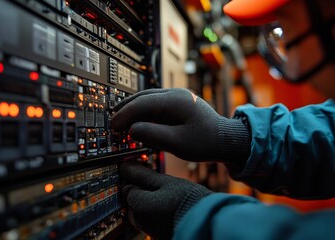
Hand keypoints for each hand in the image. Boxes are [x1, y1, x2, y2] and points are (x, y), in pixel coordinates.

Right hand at [112, 88, 249, 162]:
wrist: (225, 138)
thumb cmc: (205, 142)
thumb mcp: (178, 143)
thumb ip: (153, 135)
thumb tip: (131, 130)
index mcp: (176, 101)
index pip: (142, 104)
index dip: (125, 114)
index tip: (114, 126)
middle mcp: (175, 94)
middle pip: (143, 97)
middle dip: (126, 109)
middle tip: (113, 122)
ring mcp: (177, 96)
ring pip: (147, 98)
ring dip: (133, 108)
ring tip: (120, 119)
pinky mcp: (177, 102)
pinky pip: (155, 103)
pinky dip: (143, 110)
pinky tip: (136, 118)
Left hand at [121, 161, 210, 239]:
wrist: (208, 223)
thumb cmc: (188, 202)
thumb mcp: (165, 181)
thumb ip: (142, 174)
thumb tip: (126, 166)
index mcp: (137, 206)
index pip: (128, 186)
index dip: (139, 177)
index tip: (151, 174)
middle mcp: (139, 221)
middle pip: (135, 198)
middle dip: (146, 189)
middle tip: (165, 185)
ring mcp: (148, 229)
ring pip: (145, 207)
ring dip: (153, 199)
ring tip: (172, 196)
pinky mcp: (158, 233)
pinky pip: (153, 217)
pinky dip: (159, 209)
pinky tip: (173, 206)